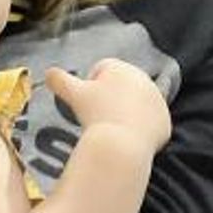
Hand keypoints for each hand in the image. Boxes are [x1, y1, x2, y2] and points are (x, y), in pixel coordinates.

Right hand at [45, 58, 170, 150]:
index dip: (91, 85)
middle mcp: (144, 79)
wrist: (122, 144)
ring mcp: (158, 100)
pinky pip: (149, 123)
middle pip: (122, 86)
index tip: (88, 102)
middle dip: (111, 97)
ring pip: (136, 104)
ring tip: (113, 128)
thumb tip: (47, 72)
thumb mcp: (73, 94)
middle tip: (99, 116)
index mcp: (122, 67)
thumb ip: (59, 80)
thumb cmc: (96, 114)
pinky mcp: (165, 121)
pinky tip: (128, 138)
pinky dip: (140, 129)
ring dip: (126, 112)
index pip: (102, 69)